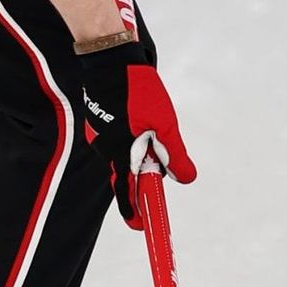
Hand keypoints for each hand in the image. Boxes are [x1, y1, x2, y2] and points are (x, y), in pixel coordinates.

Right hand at [79, 40, 195, 224]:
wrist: (110, 60)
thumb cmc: (140, 91)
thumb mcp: (165, 124)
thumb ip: (174, 154)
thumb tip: (187, 178)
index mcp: (121, 155)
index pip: (126, 194)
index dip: (134, 213)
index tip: (142, 227)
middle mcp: (106, 151)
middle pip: (125, 176)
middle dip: (141, 181)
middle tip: (155, 181)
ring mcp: (101, 137)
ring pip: (122, 156)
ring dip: (137, 155)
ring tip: (151, 130)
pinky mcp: (100, 124)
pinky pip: (116, 141)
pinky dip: (129, 140)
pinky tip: (137, 119)